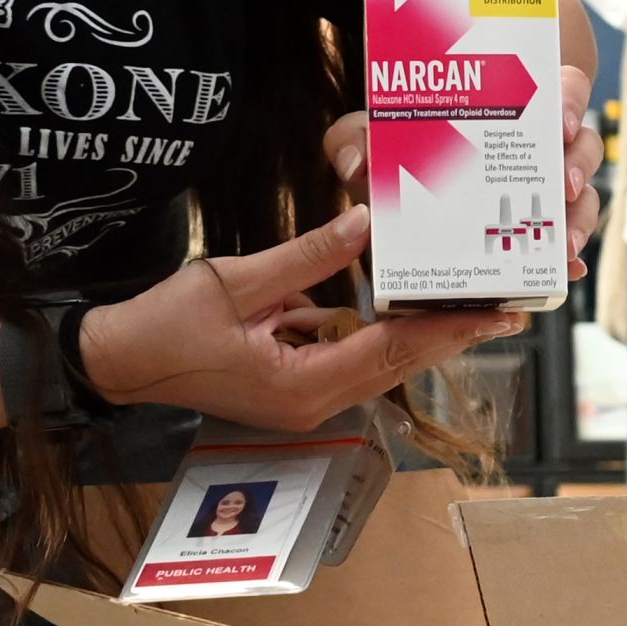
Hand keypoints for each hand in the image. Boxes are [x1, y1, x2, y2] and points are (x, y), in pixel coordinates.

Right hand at [72, 206, 502, 428]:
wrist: (117, 362)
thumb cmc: (164, 327)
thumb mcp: (235, 282)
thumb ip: (306, 257)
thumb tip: (364, 224)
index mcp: (303, 384)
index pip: (393, 351)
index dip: (447, 329)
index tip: (496, 314)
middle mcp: (314, 401)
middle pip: (399, 364)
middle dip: (452, 334)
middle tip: (509, 308)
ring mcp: (305, 397)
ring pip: (381, 362)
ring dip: (423, 334)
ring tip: (473, 303)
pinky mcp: (295, 383)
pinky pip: (352, 355)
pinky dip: (384, 331)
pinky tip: (409, 303)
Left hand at [326, 80, 605, 258]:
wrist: (408, 183)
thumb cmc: (400, 146)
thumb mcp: (373, 134)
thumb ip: (354, 139)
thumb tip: (358, 163)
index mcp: (514, 106)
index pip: (561, 88)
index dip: (569, 101)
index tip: (559, 122)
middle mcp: (540, 145)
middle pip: (582, 146)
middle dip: (577, 167)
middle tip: (562, 188)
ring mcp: (545, 190)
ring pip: (582, 197)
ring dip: (579, 219)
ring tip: (564, 244)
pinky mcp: (536, 232)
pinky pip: (565, 243)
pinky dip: (569, 261)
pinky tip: (566, 274)